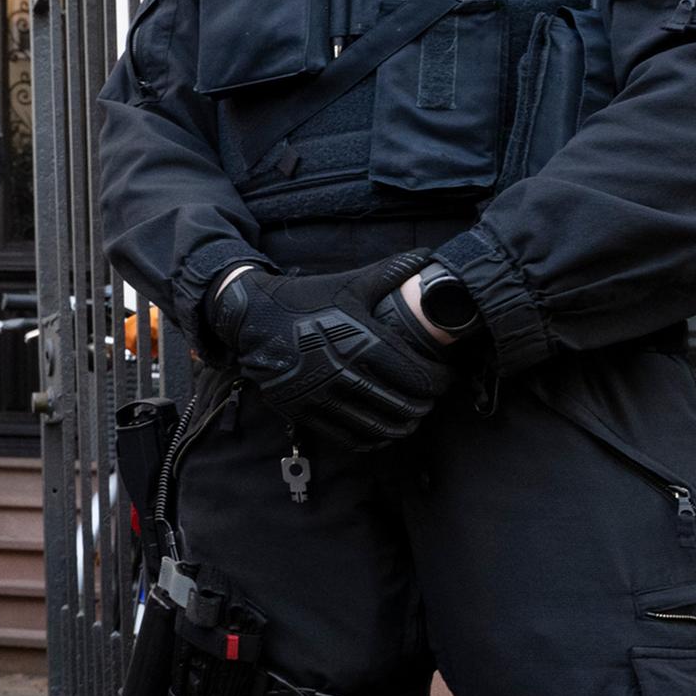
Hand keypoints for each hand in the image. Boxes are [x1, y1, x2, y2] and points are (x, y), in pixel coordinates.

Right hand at [208, 252, 454, 449]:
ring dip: (402, 426)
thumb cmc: (305, 299)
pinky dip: (371, 439)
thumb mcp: (348, 283)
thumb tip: (427, 257)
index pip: (417, 375)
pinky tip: (381, 432)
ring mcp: (319, 394)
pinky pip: (347, 436)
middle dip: (424, 405)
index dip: (440, 381)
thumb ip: (390, 273)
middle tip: (430, 399)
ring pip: (377, 425)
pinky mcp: (302, 410)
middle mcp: (340, 370)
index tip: (445, 377)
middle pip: (403, 405)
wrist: (251, 317)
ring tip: (411, 418)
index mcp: (358, 339)